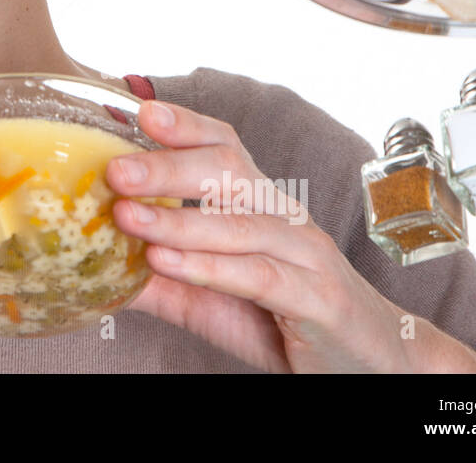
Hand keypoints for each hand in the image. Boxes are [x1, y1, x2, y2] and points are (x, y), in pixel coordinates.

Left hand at [106, 99, 475, 372]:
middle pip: (227, 172)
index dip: (185, 125)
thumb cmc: (287, 321)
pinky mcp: (317, 299)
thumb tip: (99, 267)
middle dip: (167, 166)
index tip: (137, 109)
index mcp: (260, 205)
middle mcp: (284, 217)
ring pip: (238, 223)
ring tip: (125, 217)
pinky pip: (258, 275)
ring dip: (175, 221)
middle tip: (115, 169)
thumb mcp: (213, 300)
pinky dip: (207, 267)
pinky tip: (165, 263)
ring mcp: (306, 254)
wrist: (376, 365)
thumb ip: (163, 281)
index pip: (224, 147)